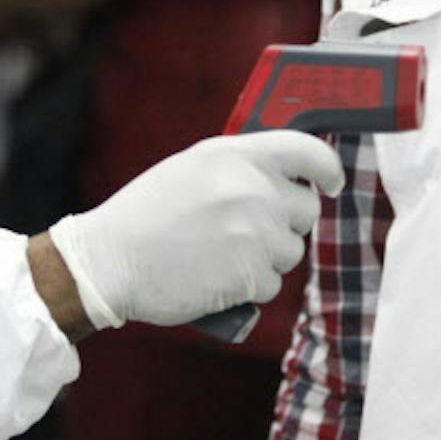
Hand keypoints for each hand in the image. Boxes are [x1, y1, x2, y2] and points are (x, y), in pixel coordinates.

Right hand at [44, 132, 344, 330]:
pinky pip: (271, 285)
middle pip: (306, 210)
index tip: (330, 183)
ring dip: (264, 259)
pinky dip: (248, 288)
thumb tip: (285, 180)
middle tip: (244, 231)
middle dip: (284, 224)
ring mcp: (255, 231)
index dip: (327, 169)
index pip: (308, 151)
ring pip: (291, 252)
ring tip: (218, 254)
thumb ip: (240, 168)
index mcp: (237, 155)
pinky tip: (214, 277)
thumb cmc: (147, 214)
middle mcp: (252, 188)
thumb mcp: (193, 169)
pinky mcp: (251, 273)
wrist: (110, 260)